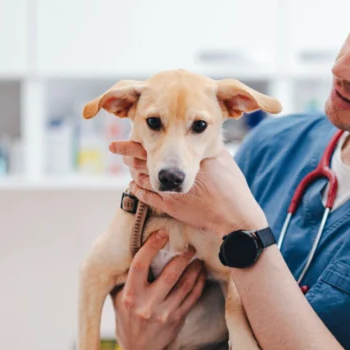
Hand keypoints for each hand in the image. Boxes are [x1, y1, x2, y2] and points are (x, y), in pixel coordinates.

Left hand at [110, 141, 267, 235]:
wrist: (234, 216)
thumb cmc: (232, 187)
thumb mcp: (222, 158)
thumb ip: (206, 146)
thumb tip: (199, 133)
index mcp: (186, 157)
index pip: (156, 144)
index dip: (137, 141)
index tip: (127, 135)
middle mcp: (175, 173)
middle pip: (143, 160)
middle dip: (127, 153)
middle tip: (116, 147)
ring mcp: (169, 191)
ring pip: (141, 178)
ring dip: (133, 170)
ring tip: (127, 163)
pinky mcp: (170, 207)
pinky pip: (145, 197)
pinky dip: (136, 190)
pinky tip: (133, 185)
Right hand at [112, 230, 205, 349]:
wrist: (138, 348)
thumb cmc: (126, 315)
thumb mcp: (118, 297)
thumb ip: (124, 276)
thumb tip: (132, 246)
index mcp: (130, 296)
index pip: (140, 266)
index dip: (151, 247)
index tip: (161, 233)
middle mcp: (147, 305)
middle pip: (169, 274)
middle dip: (181, 256)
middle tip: (188, 245)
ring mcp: (165, 314)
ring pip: (185, 285)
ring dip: (194, 268)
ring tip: (197, 257)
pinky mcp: (178, 319)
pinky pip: (193, 296)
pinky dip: (199, 281)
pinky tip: (200, 272)